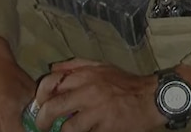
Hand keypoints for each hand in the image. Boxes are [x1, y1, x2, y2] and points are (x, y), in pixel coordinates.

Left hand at [32, 59, 163, 131]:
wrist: (151, 98)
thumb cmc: (125, 83)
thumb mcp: (102, 66)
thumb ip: (76, 65)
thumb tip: (53, 68)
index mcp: (86, 75)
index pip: (51, 82)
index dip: (40, 95)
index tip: (39, 105)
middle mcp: (89, 91)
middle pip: (53, 107)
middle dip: (42, 121)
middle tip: (43, 126)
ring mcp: (97, 111)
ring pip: (67, 127)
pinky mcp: (106, 128)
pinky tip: (85, 131)